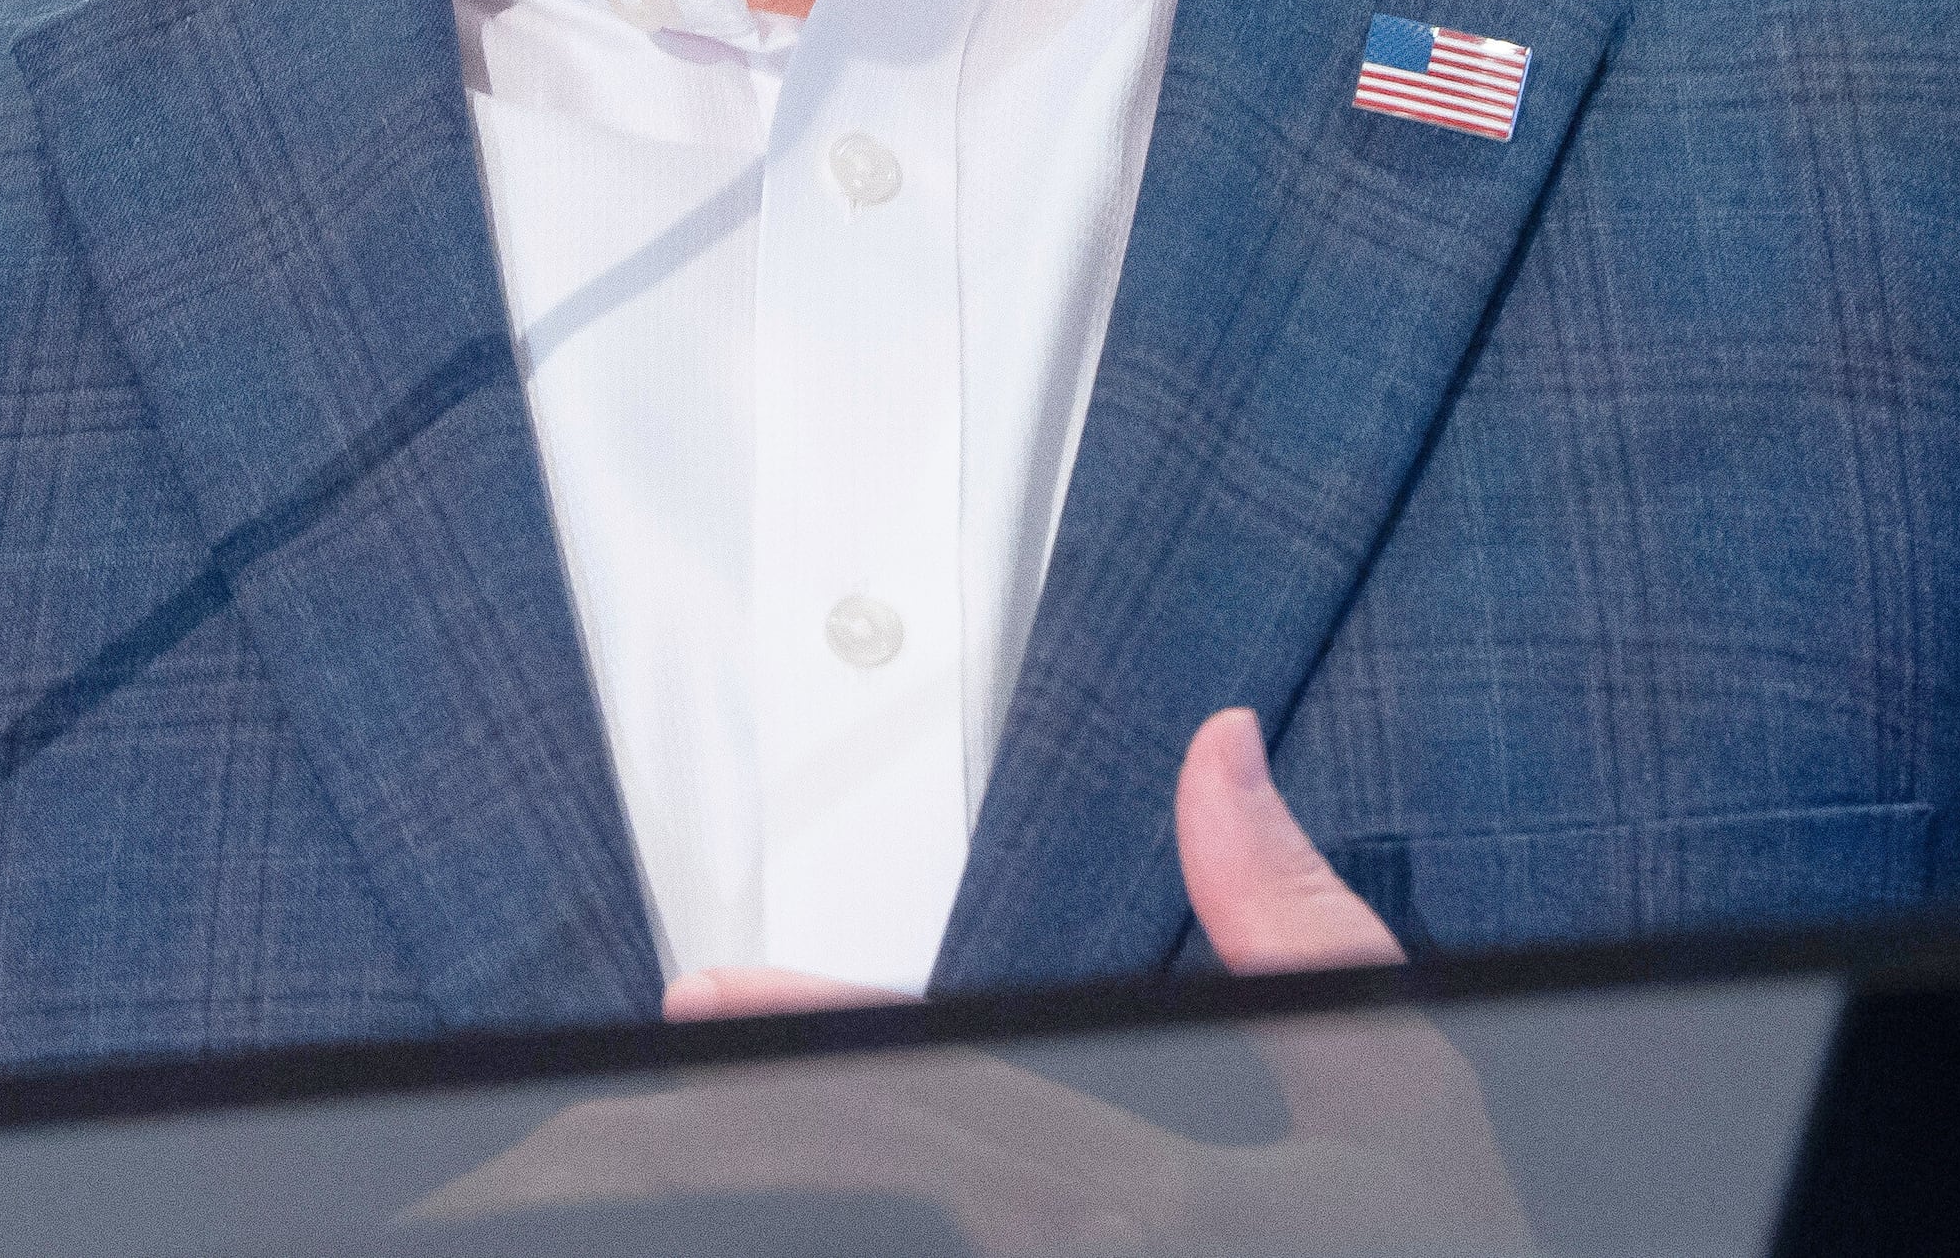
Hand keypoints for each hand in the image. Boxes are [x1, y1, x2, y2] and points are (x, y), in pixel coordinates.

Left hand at [409, 713, 1525, 1253]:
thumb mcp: (1405, 1098)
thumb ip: (1295, 928)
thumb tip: (1216, 751)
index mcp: (1149, 1202)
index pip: (934, 1095)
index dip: (803, 1038)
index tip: (694, 997)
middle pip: (854, 1186)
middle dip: (686, 1150)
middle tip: (554, 1119)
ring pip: (859, 1245)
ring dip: (710, 1208)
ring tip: (580, 1172)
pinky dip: (795, 1252)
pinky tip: (705, 1229)